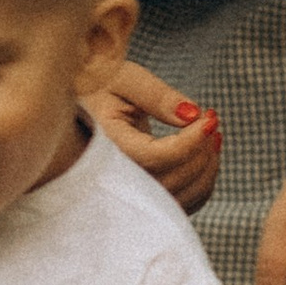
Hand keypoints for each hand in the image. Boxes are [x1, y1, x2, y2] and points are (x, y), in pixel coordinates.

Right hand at [86, 59, 221, 214]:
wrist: (74, 112)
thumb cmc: (99, 89)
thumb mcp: (123, 80)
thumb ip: (156, 95)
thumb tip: (192, 114)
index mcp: (104, 147)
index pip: (157, 157)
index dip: (191, 140)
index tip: (209, 116)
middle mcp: (112, 181)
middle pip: (171, 181)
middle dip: (202, 152)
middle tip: (211, 120)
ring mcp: (125, 197)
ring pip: (179, 199)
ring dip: (206, 168)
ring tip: (211, 133)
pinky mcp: (140, 202)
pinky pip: (180, 204)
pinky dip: (202, 183)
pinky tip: (205, 153)